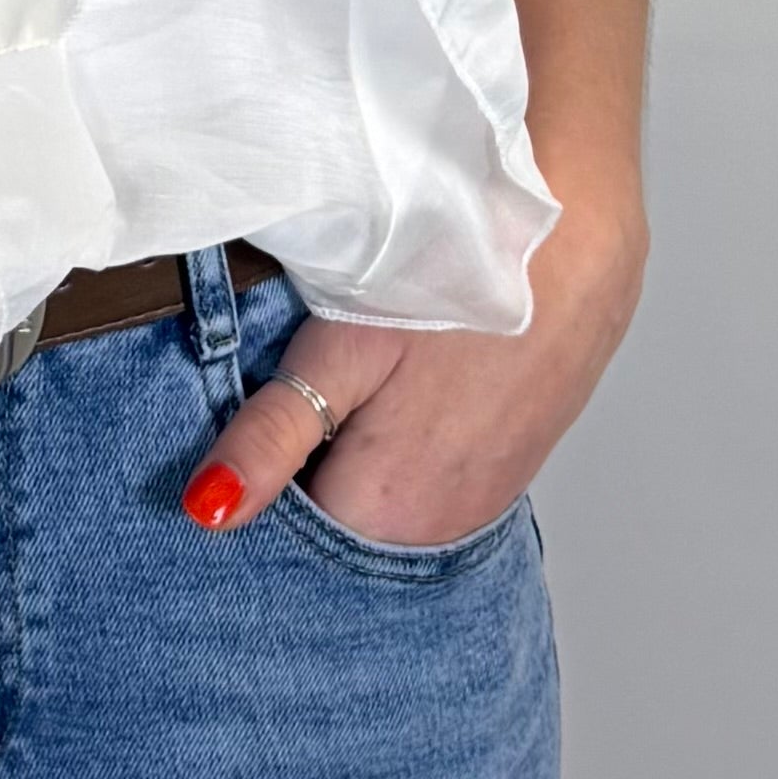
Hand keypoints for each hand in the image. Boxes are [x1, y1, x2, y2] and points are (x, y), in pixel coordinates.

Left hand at [180, 187, 647, 545]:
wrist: (572, 240)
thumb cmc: (450, 283)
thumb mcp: (340, 352)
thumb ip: (272, 439)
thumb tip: (205, 512)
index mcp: (383, 515)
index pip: (283, 539)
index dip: (256, 480)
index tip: (255, 423)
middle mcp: (438, 533)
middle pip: (338, 530)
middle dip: (304, 479)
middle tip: (306, 389)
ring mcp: (482, 505)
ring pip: (387, 507)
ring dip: (356, 464)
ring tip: (360, 381)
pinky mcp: (508, 471)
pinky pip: (434, 486)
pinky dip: (404, 452)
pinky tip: (408, 389)